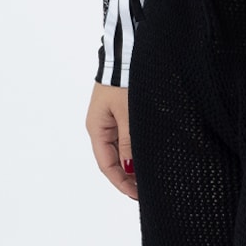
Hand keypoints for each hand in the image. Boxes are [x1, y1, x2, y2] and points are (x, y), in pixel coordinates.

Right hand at [85, 81, 137, 200]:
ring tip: (148, 176)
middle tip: (145, 190)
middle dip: (127, 175)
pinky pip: (125, 135)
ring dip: (132, 162)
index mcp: (97, 128)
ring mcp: (110, 117)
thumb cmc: (124, 80)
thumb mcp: (127, 113)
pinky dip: (134, 147)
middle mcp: (101, 125)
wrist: (126, 51)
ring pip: (120, 147)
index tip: (136, 195)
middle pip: (112, 158)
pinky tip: (145, 154)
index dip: (121, 182)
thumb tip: (129, 169)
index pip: (107, 164)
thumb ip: (128, 141)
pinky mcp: (120, 109)